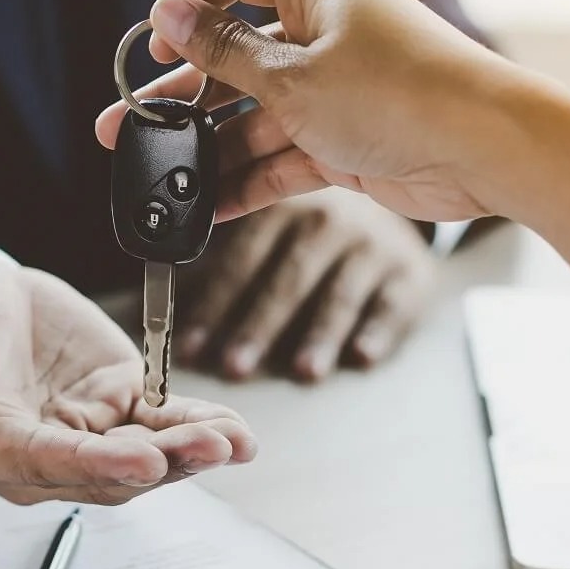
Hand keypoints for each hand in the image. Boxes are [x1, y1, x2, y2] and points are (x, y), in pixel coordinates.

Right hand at [0, 239, 256, 505]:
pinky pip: (159, 427)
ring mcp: (75, 434)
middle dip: (157, 465)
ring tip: (233, 441)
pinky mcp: (111, 407)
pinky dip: (197, 430)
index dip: (88, 463)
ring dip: (187, 454)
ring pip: (137, 459)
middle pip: (97, 473)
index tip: (139, 459)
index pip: (34, 461)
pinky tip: (237, 434)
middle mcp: (28, 454)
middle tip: (208, 447)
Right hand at [95, 0, 519, 222]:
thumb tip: (170, 14)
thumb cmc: (401, 93)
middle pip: (234, 55)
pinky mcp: (345, 142)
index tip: (154, 44)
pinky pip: (281, 157)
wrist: (485, 151)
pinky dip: (248, 179)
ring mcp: (334, 90)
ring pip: (254, 114)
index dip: (188, 3)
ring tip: (159, 177)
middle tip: (125, 125)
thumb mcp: (293, 74)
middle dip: (180, 93)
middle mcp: (324, 34)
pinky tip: (207, 206)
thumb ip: (224, 52)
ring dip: (209, 146)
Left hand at [179, 187, 432, 380]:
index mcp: (283, 205)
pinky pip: (394, 302)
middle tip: (235, 367)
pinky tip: (362, 356)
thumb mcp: (277, 214)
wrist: (401, 196)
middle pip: (287, 279)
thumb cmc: (318, 221)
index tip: (190, 348)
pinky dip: (380, 329)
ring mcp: (373, 245)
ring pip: (339, 293)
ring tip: (302, 372)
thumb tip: (158, 274)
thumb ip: (229, 241)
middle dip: (258, 325)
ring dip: (320, 334)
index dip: (214, 304)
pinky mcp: (411, 270)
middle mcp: (329, 220)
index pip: (241, 258)